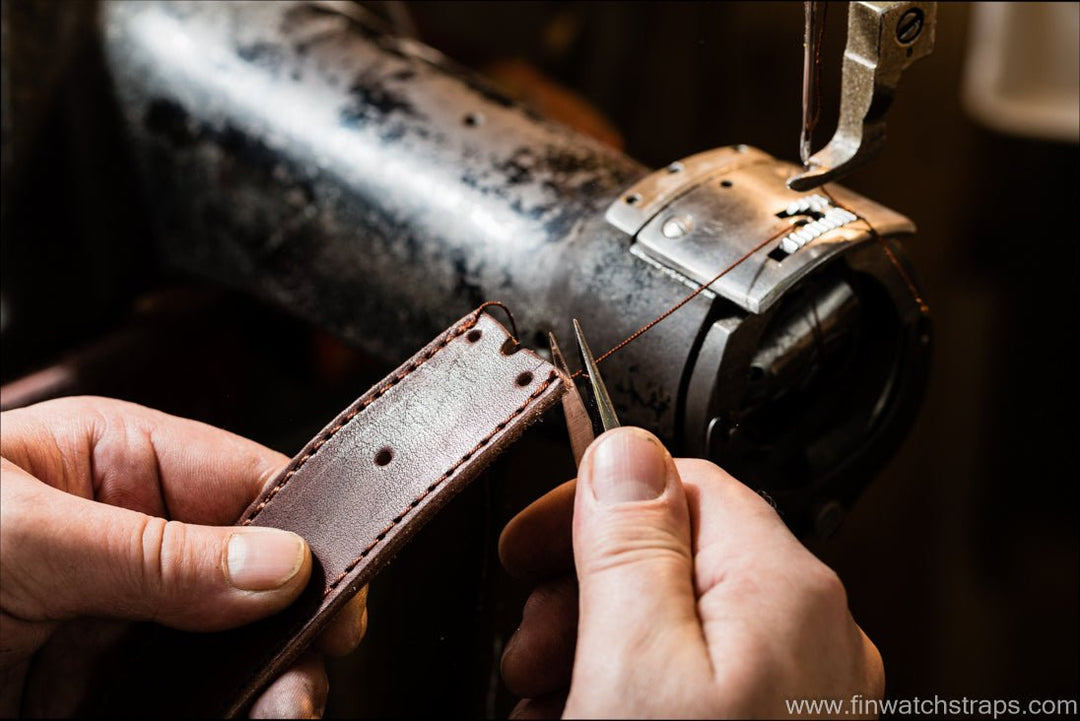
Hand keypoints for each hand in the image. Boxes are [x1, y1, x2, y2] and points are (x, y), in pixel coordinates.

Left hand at [0, 396, 367, 717]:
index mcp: (118, 465)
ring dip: (267, 685)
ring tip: (284, 710)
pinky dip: (226, 716)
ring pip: (227, 654)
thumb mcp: (25, 532)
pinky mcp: (93, 697)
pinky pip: (185, 707)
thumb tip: (280, 565)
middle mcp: (129, 543)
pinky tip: (244, 719)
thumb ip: (152, 552)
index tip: (338, 591)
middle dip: (290, 627)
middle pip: (252, 582)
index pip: (249, 487)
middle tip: (307, 671)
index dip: (307, 534)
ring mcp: (114, 627)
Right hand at [499, 427, 883, 717]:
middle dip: (583, 591)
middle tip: (532, 647)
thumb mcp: (633, 662)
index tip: (529, 546)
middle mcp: (814, 635)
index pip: (679, 485)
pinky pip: (701, 684)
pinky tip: (586, 715)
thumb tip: (626, 447)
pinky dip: (636, 692)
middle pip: (675, 559)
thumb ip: (631, 545)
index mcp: (786, 591)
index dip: (588, 507)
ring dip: (596, 648)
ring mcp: (805, 696)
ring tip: (546, 699)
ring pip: (680, 627)